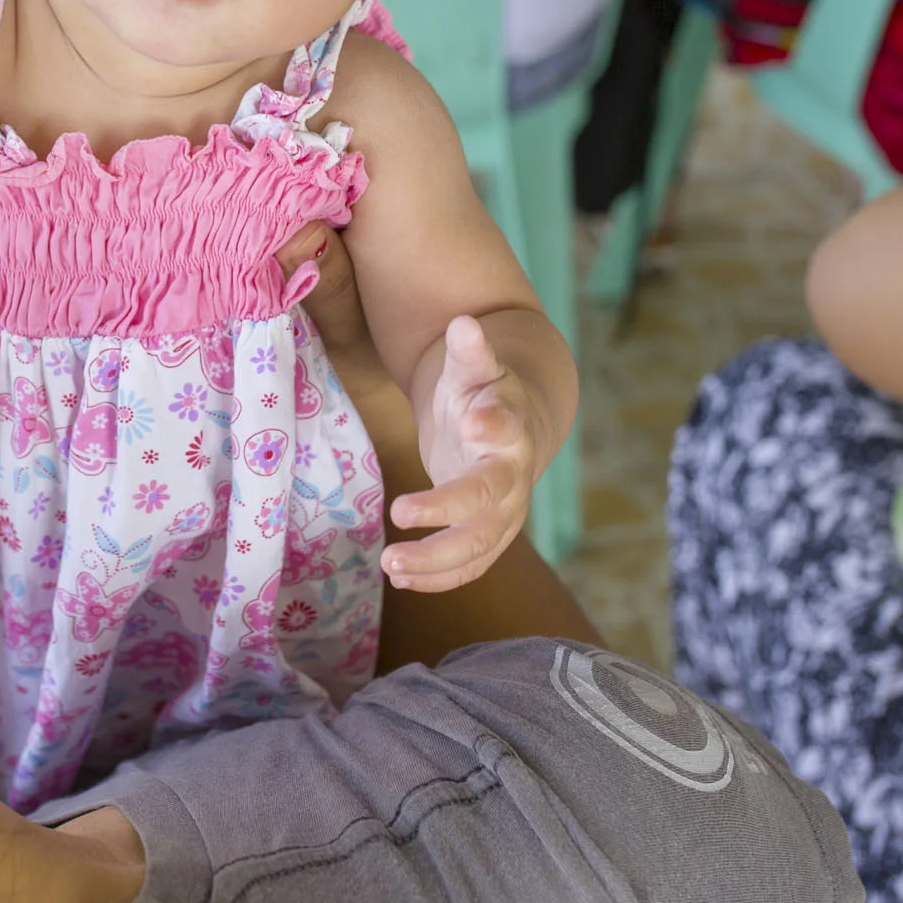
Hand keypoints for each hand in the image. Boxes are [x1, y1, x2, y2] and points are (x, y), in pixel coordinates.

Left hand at [391, 316, 536, 592]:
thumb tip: (464, 323)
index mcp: (511, 425)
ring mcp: (505, 511)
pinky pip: (470, 565)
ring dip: (436, 559)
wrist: (513, 429)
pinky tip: (399, 579)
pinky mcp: (491, 535)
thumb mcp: (474, 369)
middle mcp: (513, 474)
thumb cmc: (483, 394)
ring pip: (479, 544)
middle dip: (446, 509)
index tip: (472, 423)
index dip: (492, 425)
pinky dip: (438, 577)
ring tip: (389, 563)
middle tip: (400, 512)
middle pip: (488, 499)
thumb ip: (469, 352)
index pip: (505, 427)